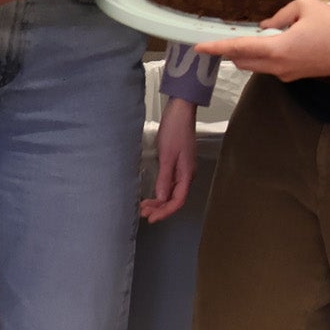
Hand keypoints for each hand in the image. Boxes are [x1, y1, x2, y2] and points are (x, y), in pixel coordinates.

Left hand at [141, 96, 197, 221]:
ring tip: (144, 206)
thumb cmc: (175, 130)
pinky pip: (170, 183)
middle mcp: (187, 174)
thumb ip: (165, 177)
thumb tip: (161, 197)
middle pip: (175, 198)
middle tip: (142, 213)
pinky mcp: (178, 163)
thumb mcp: (167, 155)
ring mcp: (183, 169)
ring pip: (172, 192)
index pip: (178, 200)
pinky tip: (152, 193)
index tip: (151, 218)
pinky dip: (160, 191)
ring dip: (159, 201)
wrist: (181, 111)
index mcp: (187, 173)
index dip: (165, 212)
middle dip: (160, 208)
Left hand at [197, 0, 329, 80]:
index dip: (217, 48)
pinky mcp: (298, 76)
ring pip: (258, 66)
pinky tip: (277, 43)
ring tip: (256, 37)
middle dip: (233, 51)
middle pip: (244, 62)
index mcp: (278, 49)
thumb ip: (280, 14)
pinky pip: (273, 67)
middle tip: (226, 38)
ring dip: (251, 54)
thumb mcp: (305, 7)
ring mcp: (288, 74)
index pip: (240, 49)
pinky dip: (267, 57)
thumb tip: (267, 25)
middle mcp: (279, 66)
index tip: (199, 48)